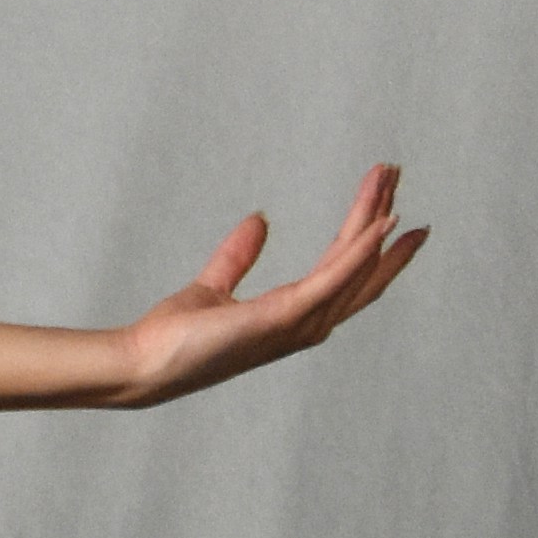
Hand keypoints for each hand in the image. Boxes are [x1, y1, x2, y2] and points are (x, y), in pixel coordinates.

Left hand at [113, 163, 425, 405]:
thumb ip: (238, 256)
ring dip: (373, 220)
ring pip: (353, 265)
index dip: (369, 239)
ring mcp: (298, 323)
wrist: (142, 363)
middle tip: (395, 174)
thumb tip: (259, 220)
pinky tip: (380, 223)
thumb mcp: (212, 285)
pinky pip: (333, 279)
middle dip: (379, 218)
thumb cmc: (175, 338)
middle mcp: (306, 323)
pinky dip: (361, 251)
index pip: (343, 272)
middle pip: (360, 266)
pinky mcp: (283, 316)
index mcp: (292, 316)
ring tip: (390, 180)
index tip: (392, 206)